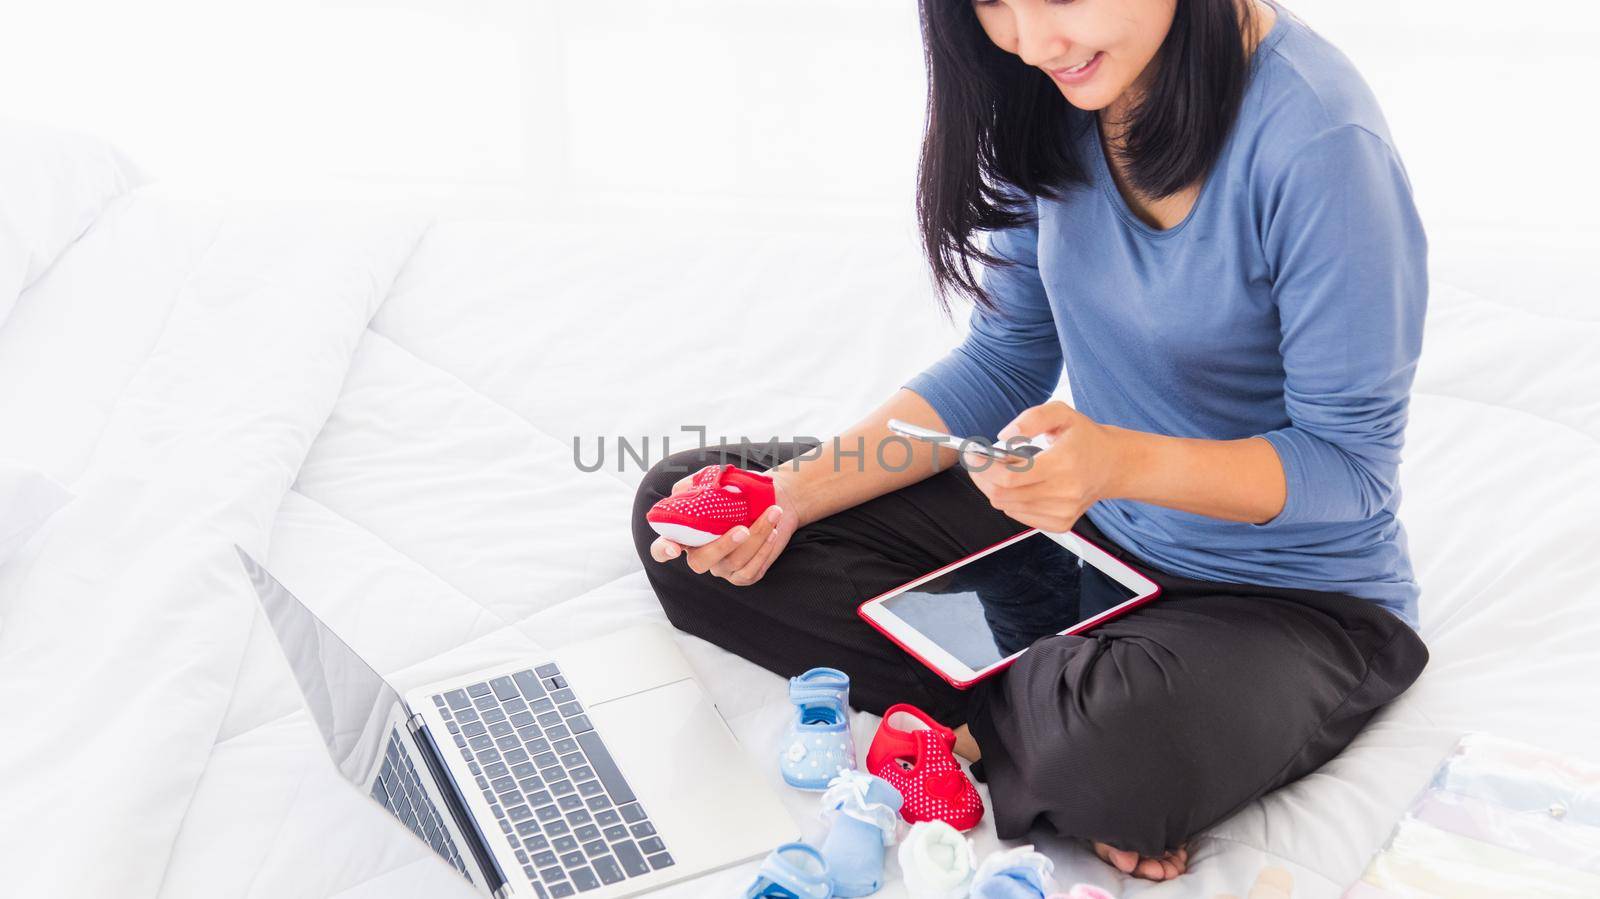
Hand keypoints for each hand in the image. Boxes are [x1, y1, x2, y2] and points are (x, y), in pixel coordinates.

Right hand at [647, 469, 801, 585]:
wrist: (772, 498)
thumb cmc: (738, 490)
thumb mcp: (713, 481)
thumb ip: (691, 486)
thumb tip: (680, 493)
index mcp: (685, 535)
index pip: (661, 549)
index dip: (663, 551)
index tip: (674, 548)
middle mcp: (700, 554)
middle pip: (700, 562)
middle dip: (722, 546)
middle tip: (742, 529)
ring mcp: (721, 568)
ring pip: (733, 562)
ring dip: (756, 538)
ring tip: (773, 514)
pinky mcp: (743, 575)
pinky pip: (750, 571)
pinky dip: (764, 551)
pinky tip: (773, 532)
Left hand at [962, 401, 1125, 532]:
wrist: (1113, 466)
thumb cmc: (1084, 438)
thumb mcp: (1062, 413)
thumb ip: (1032, 418)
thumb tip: (1004, 436)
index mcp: (1064, 464)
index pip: (1010, 478)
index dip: (983, 467)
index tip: (972, 454)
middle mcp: (1064, 493)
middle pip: (1003, 495)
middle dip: (983, 477)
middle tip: (981, 461)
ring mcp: (1063, 512)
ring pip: (1007, 506)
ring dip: (997, 488)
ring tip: (1008, 469)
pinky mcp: (1061, 523)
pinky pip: (1019, 515)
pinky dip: (1012, 500)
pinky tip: (1022, 485)